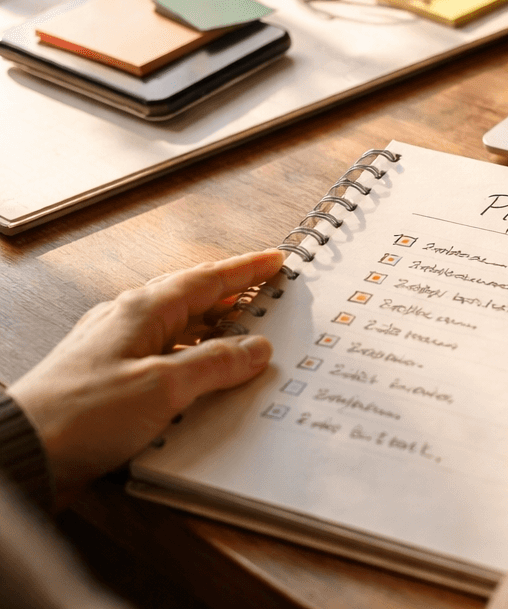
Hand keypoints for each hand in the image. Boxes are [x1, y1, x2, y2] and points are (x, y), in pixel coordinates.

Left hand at [8, 250, 281, 507]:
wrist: (21, 452)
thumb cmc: (82, 414)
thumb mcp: (164, 387)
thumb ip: (215, 363)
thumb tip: (256, 348)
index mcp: (142, 311)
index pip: (206, 280)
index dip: (245, 270)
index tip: (275, 261)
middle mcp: (125, 322)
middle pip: (190, 299)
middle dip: (230, 295)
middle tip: (265, 294)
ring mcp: (112, 351)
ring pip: (175, 329)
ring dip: (211, 330)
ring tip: (245, 338)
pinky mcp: (105, 382)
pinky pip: (159, 358)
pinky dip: (188, 359)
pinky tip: (199, 379)